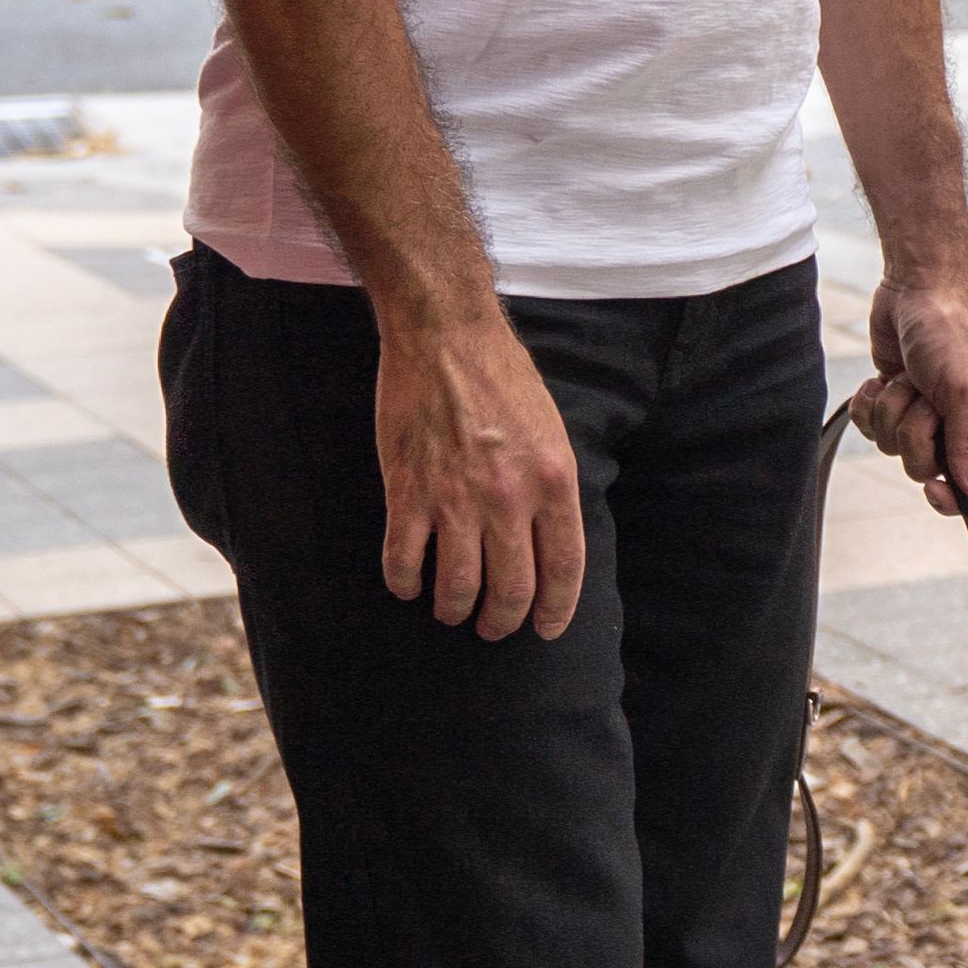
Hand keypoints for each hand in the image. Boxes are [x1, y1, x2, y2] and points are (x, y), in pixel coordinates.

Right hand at [374, 309, 583, 637]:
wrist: (445, 337)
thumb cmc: (503, 378)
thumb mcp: (552, 432)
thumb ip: (552, 487)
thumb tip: (547, 538)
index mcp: (554, 482)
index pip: (563, 570)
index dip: (556, 610)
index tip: (546, 630)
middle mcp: (510, 499)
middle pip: (511, 589)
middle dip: (502, 621)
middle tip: (493, 628)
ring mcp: (456, 499)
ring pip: (457, 587)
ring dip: (454, 610)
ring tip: (452, 612)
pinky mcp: (408, 492)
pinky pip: (404, 560)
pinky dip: (404, 583)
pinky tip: (407, 586)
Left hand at [858, 264, 967, 511]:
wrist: (915, 288)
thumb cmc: (951, 331)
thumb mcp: (964, 389)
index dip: (951, 494)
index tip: (932, 488)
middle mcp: (958, 425)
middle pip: (924, 466)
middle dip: (913, 433)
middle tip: (922, 399)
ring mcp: (923, 413)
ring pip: (892, 447)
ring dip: (891, 410)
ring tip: (907, 378)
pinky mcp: (894, 400)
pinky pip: (870, 426)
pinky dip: (869, 403)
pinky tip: (884, 378)